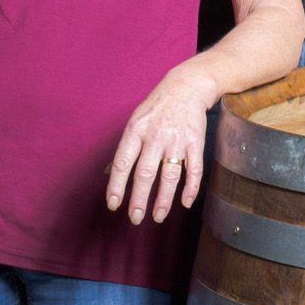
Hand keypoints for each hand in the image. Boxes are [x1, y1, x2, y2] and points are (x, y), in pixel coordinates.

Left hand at [106, 63, 221, 224]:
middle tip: (135, 218)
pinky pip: (194, 169)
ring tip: (158, 216)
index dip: (116, 185)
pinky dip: (191, 187)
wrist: (187, 86)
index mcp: (136, 130)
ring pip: (170, 175)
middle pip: (145, 173)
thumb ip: (125, 148)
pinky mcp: (196, 142)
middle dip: (139, 198)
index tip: (113, 205)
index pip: (123, 162)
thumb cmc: (156, 107)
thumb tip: (108, 174)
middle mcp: (155, 136)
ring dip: (164, 199)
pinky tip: (185, 202)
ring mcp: (177, 140)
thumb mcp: (135, 121)